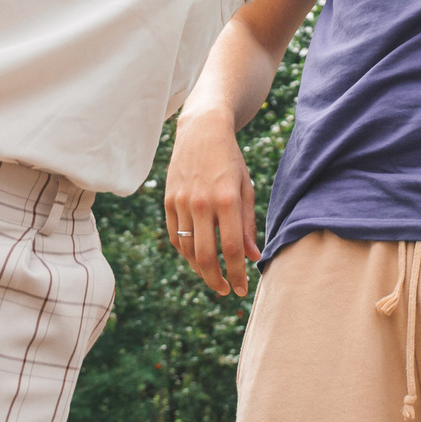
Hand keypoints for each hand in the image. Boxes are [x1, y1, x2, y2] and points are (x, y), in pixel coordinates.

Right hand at [163, 111, 259, 297]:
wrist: (202, 130)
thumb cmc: (230, 161)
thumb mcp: (245, 188)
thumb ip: (248, 224)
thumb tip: (252, 257)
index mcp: (227, 199)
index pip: (232, 249)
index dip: (237, 274)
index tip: (242, 289)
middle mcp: (202, 203)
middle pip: (206, 256)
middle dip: (217, 280)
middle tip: (226, 290)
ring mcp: (181, 202)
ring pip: (188, 250)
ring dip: (200, 270)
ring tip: (213, 277)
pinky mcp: (168, 201)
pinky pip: (175, 237)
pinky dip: (186, 253)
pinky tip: (197, 258)